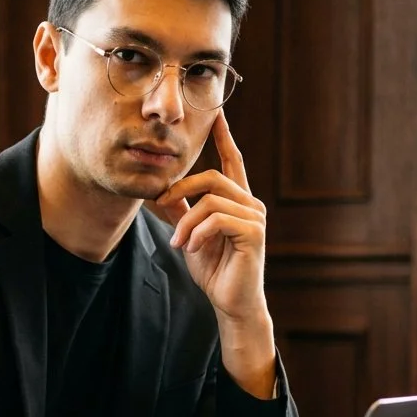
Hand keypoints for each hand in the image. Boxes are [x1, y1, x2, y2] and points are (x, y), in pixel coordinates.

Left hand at [156, 110, 266, 321]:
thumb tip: (160, 193)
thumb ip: (181, 212)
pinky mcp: (254, 233)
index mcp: (238, 201)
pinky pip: (218, 219)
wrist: (231, 302)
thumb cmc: (215, 270)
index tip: (217, 114)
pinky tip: (192, 248)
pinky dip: (198, 233)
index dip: (224, 138)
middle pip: (213, 177)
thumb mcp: (191, 235)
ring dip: (186, 222)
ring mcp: (255, 218)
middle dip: (182, 188)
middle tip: (161, 205)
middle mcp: (250, 204)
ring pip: (211, 200)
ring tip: (178, 243)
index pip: (233, 161)